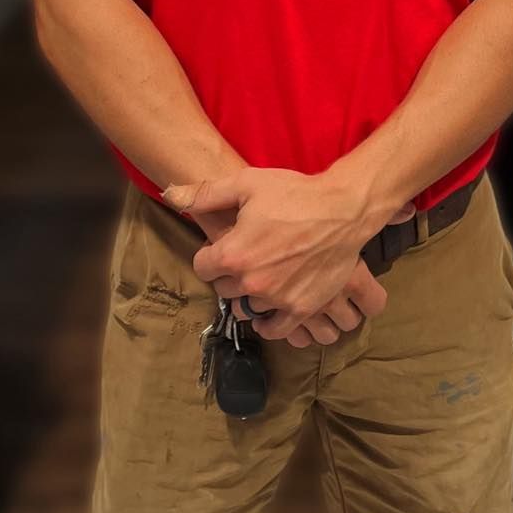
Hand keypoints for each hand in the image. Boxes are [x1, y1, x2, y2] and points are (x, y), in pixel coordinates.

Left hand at [162, 167, 412, 344]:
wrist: (342, 210)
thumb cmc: (293, 193)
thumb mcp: (247, 183)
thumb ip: (205, 194)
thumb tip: (170, 195)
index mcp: (234, 254)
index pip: (202, 266)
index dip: (210, 254)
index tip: (221, 245)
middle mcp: (251, 283)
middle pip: (223, 288)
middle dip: (228, 273)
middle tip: (244, 255)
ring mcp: (277, 300)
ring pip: (245, 308)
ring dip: (247, 295)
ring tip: (259, 276)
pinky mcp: (301, 309)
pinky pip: (275, 329)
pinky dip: (268, 321)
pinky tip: (269, 307)